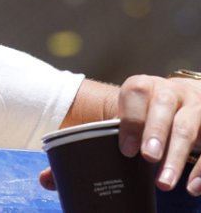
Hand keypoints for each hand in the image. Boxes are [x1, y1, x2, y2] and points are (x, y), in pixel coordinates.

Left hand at [117, 74, 200, 193]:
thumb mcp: (133, 113)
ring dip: (176, 156)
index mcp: (146, 86)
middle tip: (149, 157)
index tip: (127, 149)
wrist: (183, 100)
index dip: (131, 120)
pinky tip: (192, 187)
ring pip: (187, 128)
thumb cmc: (149, 113)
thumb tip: (83, 163)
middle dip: (156, 133)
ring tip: (165, 182)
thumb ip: (116, 130)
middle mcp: (173, 92)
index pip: (137, 93)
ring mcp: (196, 107)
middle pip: (164, 107)